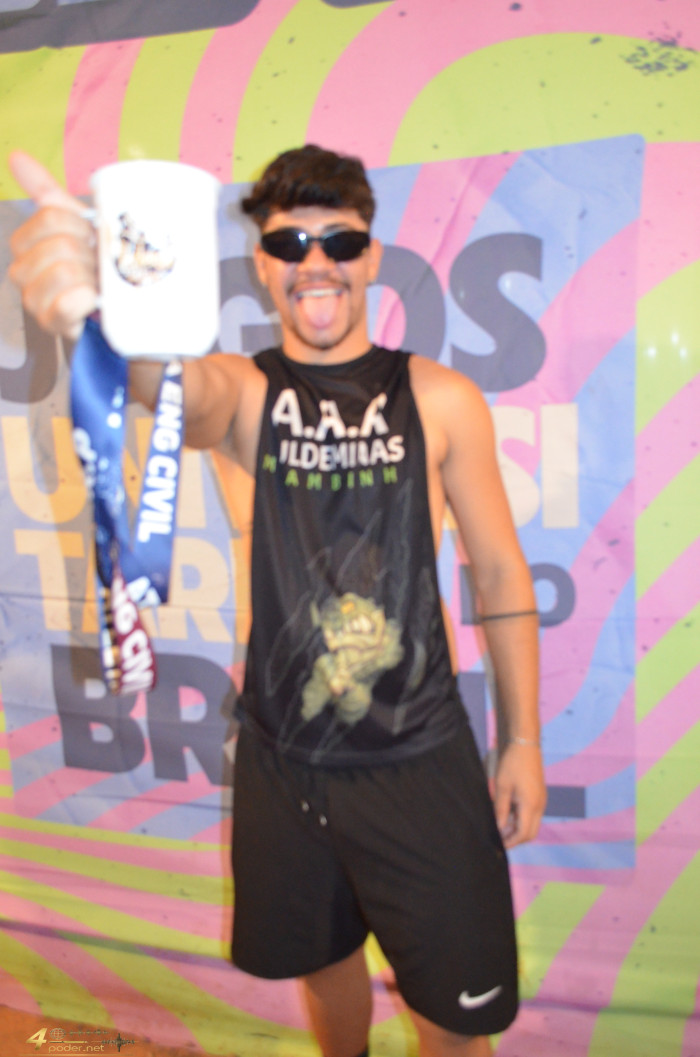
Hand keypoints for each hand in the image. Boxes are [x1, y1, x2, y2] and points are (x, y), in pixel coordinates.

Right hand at [8, 151, 98, 338]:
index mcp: (25, 242)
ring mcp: (33, 299)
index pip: (51, 217)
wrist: (116, 308)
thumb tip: (15, 156)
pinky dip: (87, 300)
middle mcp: (21, 270)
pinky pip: (67, 303)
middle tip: (99, 267)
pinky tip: (93, 301)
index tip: (94, 238)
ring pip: (65, 271)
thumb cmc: (94, 264)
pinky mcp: (51, 324)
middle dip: (90, 254)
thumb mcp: (75, 224)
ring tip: (99, 285)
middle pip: (60, 244)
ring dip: (93, 277)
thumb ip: (45, 192)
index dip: (82, 226)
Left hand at [491, 741, 545, 847]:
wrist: (525, 744)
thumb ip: (501, 810)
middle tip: (500, 838)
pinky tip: (508, 814)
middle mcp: (540, 805)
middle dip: (516, 839)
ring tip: (501, 826)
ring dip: (518, 829)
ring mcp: (541, 800)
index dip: (511, 842)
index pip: (523, 834)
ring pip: (532, 824)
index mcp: (531, 805)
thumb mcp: (502, 787)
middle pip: (530, 833)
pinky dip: (521, 819)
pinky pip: (533, 814)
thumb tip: (499, 828)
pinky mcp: (540, 795)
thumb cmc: (512, 764)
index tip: (499, 844)